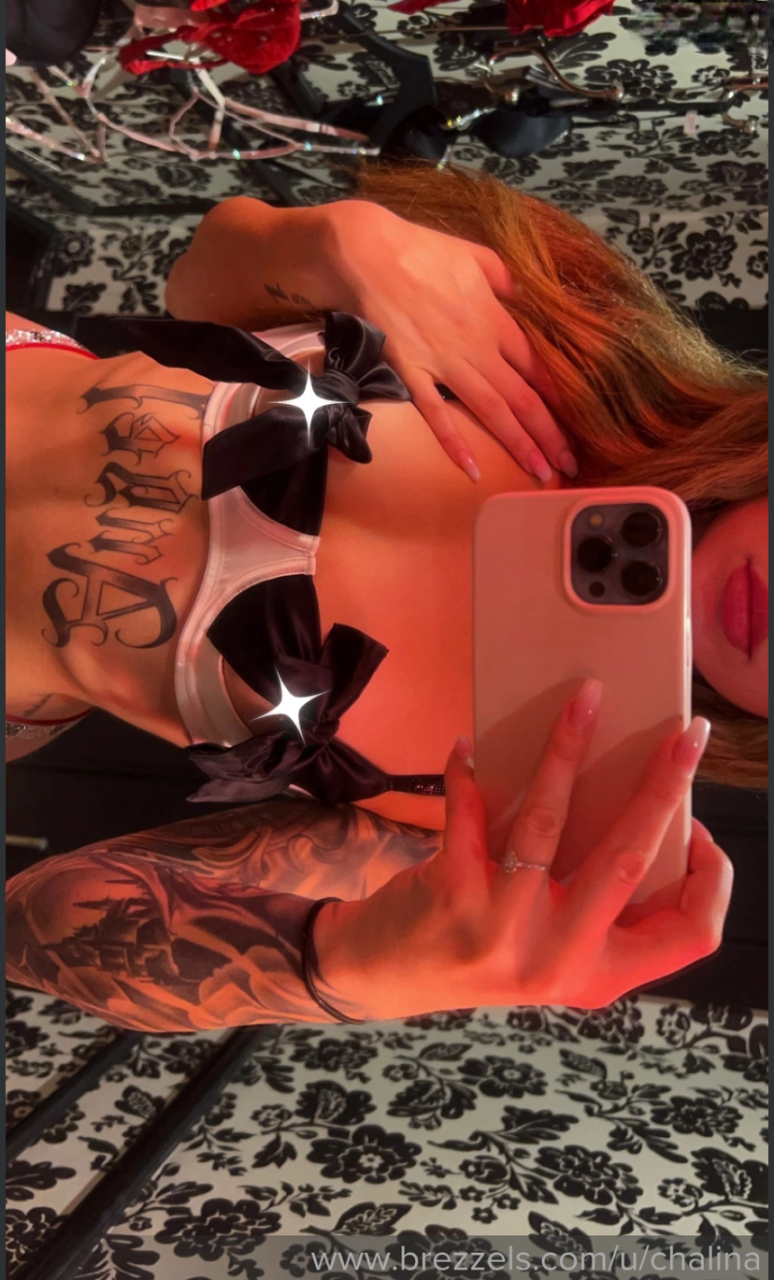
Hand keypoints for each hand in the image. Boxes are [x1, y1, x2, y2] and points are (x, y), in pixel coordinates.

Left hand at [314, 682, 732, 1019]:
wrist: (386, 978)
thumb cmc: (484, 949)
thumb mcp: (556, 953)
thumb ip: (598, 908)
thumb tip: (639, 809)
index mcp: (600, 974)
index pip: (690, 935)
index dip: (711, 880)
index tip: (701, 829)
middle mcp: (559, 957)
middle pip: (629, 858)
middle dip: (664, 786)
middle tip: (688, 734)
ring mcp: (505, 927)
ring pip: (551, 820)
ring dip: (569, 748)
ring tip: (585, 699)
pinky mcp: (454, 892)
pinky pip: (471, 810)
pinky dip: (469, 771)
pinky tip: (469, 745)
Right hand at [329, 201, 576, 483]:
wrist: (369, 253)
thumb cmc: (423, 250)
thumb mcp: (478, 255)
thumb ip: (506, 280)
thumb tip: (524, 298)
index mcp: (495, 320)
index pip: (537, 367)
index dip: (559, 399)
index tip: (578, 425)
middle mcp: (477, 348)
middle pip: (521, 397)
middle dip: (548, 434)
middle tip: (569, 466)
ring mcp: (444, 363)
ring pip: (490, 410)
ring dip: (517, 443)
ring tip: (540, 473)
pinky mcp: (412, 373)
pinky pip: (436, 413)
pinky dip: (454, 442)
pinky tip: (472, 470)